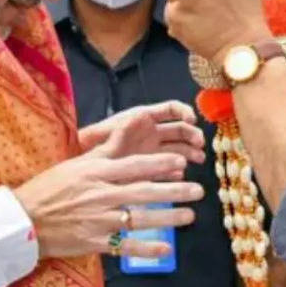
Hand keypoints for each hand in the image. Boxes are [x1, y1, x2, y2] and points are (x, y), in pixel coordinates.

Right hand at [14, 152, 202, 258]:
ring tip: (190, 217)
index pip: (134, 166)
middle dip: (174, 191)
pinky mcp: (94, 242)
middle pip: (144, 192)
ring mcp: (98, 220)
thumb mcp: (75, 164)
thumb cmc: (49, 188)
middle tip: (198, 191)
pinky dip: (146, 248)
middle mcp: (100, 195)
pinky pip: (125, 246)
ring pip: (139, 218)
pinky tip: (166, 248)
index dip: (160, 165)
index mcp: (96, 172)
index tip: (181, 163)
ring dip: (167, 218)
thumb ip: (104, 153)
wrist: (23, 220)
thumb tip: (128, 131)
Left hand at [78, 101, 205, 164]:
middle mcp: (153, 132)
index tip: (191, 120)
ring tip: (198, 160)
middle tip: (200, 145)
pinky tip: (180, 176)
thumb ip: (123, 127)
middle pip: (181, 130)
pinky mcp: (154, 167)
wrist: (85, 166)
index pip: (171, 109)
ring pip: (180, 149)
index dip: (184, 111)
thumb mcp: (107, 134)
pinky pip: (171, 167)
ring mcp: (155, 150)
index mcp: (145, 118)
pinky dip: (177, 171)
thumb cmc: (94, 145)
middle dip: (192, 135)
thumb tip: (139, 116)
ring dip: (191, 152)